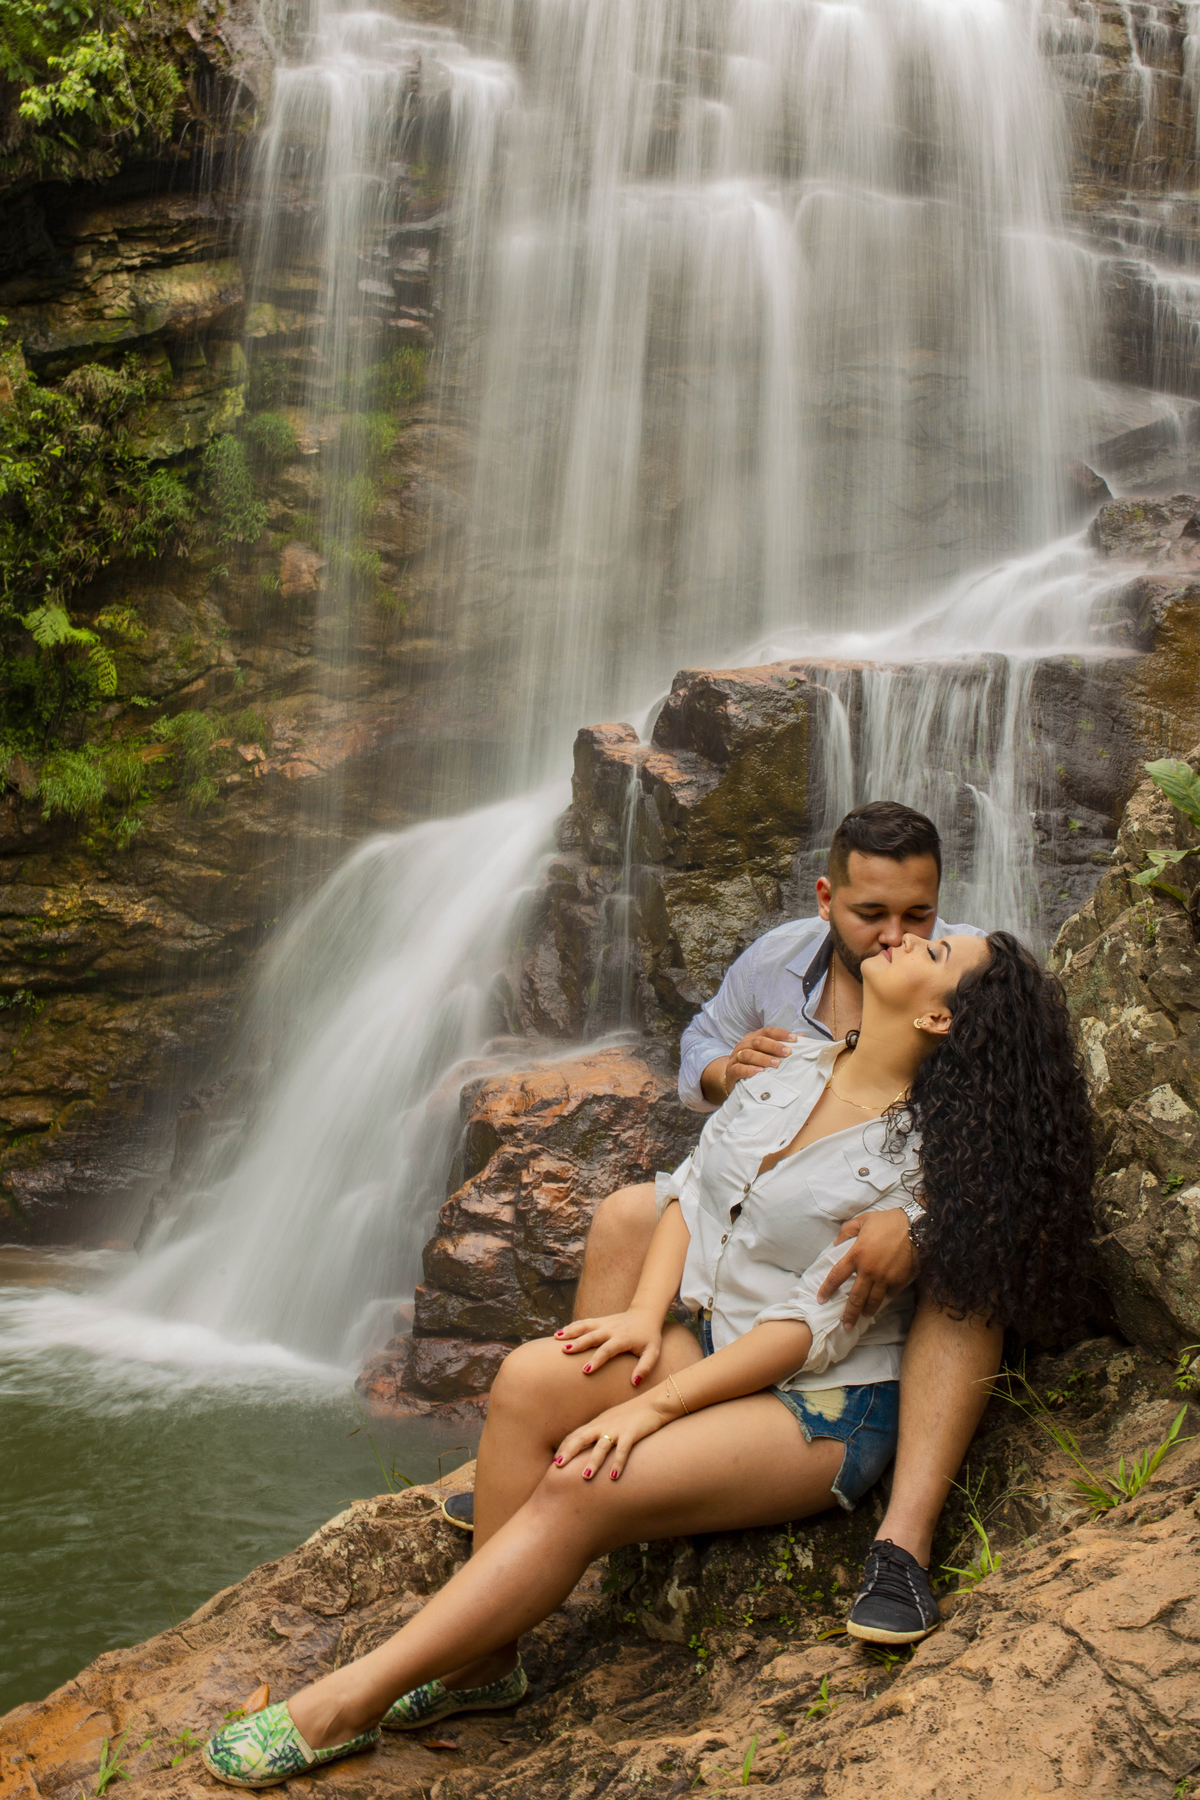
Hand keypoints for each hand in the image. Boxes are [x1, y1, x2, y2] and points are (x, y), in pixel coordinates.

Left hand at [552, 1390, 675, 1480]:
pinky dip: (617, 1463)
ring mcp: (617, 1429)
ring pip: (601, 1446)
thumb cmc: (634, 1413)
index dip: (564, 1448)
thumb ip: (601, 1430)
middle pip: (581, 1438)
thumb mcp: (612, 1420)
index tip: (554, 1462)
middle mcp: (604, 1425)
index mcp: (598, 1422)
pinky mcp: (631, 1433)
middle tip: (556, 1467)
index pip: (575, 1435)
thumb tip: (591, 1446)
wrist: (655, 1403)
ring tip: (585, 1477)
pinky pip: (623, 1450)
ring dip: (593, 1462)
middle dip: (568, 1452)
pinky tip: (613, 1477)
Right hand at [555, 1307, 662, 1384]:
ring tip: (556, 1338)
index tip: (585, 1370)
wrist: (646, 1313)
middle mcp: (612, 1329)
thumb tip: (634, 1382)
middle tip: (565, 1351)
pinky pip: (584, 1322)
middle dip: (578, 1343)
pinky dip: (571, 1326)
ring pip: (585, 1326)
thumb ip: (645, 1367)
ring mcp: (605, 1323)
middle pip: (592, 1336)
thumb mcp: (652, 1353)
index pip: (608, 1350)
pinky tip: (559, 1333)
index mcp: (623, 1339)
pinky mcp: (600, 1320)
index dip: (597, 1360)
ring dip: (571, 1331)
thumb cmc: (649, 1337)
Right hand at [717, 1026, 797, 1097]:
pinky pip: (738, 1069)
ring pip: (747, 1054)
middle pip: (758, 1041)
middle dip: (774, 1046)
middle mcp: (743, 1045)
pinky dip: (749, 1070)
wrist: (731, 1076)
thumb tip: (803, 1038)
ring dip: (763, 1058)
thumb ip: (782, 1045)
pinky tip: (760, 1072)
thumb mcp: (766, 1052)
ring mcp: (735, 1058)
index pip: (767, 1031)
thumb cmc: (753, 1063)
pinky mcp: (731, 1071)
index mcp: (753, 1038)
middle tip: (787, 1053)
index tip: (794, 1039)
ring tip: (776, 1064)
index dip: (781, 1034)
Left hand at [816, 1208, 915, 1327]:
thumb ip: (846, 1231)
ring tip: (863, 1316)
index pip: (836, 1276)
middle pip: (855, 1298)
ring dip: (867, 1311)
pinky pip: (890, 1295)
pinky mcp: (899, 1280)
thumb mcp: (862, 1220)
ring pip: (873, 1301)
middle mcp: (869, 1270)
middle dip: (848, 1314)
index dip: (827, 1289)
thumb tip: (836, 1243)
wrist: (915, 1226)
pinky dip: (885, 1299)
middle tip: (845, 1324)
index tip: (821, 1299)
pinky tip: (882, 1301)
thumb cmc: (887, 1221)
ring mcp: (885, 1277)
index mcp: (856, 1254)